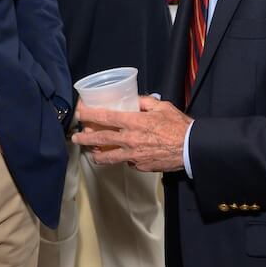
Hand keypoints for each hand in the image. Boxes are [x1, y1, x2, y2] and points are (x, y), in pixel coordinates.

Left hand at [71, 95, 191, 172]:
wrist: (191, 148)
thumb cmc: (178, 125)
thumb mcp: (161, 106)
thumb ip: (144, 102)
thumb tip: (132, 100)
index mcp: (134, 122)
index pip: (105, 117)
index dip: (89, 114)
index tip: (79, 112)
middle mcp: (130, 139)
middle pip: (101, 139)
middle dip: (85, 137)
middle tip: (75, 136)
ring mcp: (133, 155)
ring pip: (108, 157)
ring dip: (96, 154)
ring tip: (89, 152)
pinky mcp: (140, 166)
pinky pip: (126, 161)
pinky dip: (121, 157)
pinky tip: (120, 154)